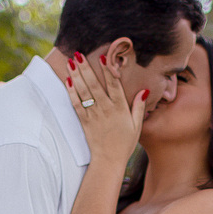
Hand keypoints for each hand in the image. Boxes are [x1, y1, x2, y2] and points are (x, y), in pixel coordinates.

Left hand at [66, 50, 145, 166]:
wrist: (109, 160)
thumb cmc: (125, 143)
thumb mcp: (137, 125)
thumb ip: (139, 107)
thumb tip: (145, 90)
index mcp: (120, 108)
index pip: (114, 85)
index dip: (108, 70)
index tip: (104, 57)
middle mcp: (106, 109)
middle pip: (94, 84)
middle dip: (85, 67)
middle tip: (78, 53)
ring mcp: (93, 115)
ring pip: (83, 92)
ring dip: (76, 75)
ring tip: (71, 61)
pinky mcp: (84, 121)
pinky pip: (76, 104)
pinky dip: (71, 92)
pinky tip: (68, 81)